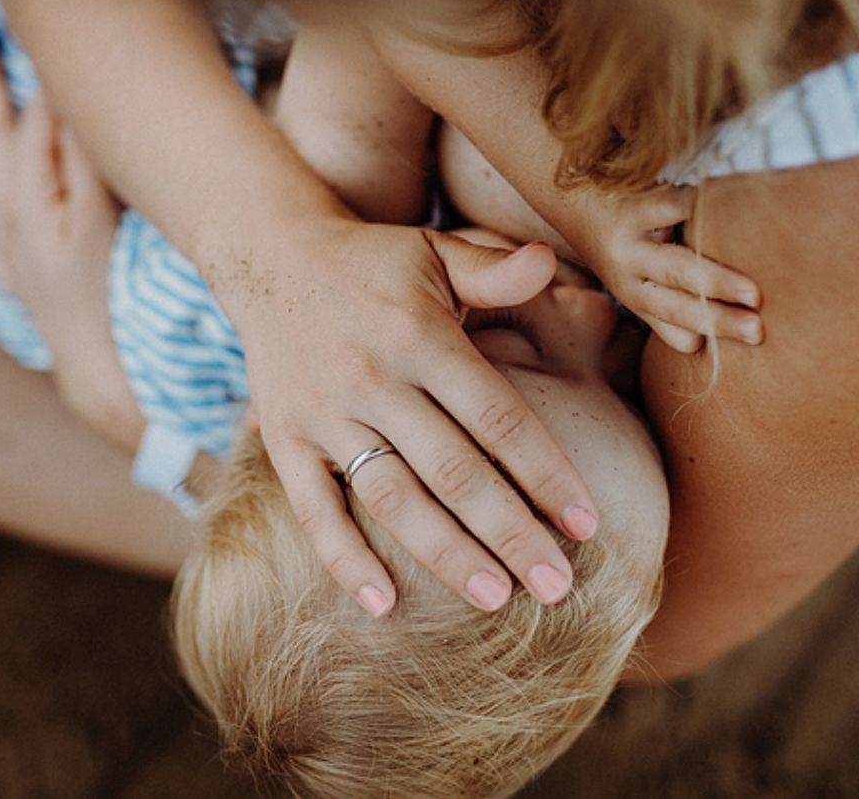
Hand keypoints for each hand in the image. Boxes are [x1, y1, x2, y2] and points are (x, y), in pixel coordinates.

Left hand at [0, 41, 139, 446]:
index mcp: (31, 200)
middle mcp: (10, 222)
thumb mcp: (106, 218)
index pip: (29, 128)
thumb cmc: (112, 288)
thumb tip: (69, 114)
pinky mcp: (20, 280)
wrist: (100, 362)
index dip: (33, 86)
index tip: (35, 45)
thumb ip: (83, 163)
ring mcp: (11, 253)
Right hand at [217, 224, 598, 617]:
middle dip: (510, 533)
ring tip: (494, 599)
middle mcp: (374, 378)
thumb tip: (550, 259)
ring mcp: (325, 413)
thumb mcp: (434, 251)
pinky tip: (385, 606)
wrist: (272, 257)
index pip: (497, 417)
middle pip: (454, 471)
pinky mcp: (285, 439)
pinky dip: (344, 560)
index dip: (545, 473)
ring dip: (444, 554)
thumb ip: (493, 268)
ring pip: (392, 498)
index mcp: (421, 336)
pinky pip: (314, 509)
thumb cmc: (374, 262)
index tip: (586, 525)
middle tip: (558, 587)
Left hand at [579, 185, 762, 353]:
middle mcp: (628, 279)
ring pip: (676, 267)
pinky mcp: (632, 206)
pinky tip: (734, 212)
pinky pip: (673, 208)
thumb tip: (721, 333)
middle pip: (677, 307)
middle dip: (719, 321)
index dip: (710, 335)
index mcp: (637, 299)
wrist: (569, 196)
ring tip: (753, 292)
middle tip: (758, 332)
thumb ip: (673, 301)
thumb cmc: (622, 241)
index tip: (756, 341)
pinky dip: (704, 207)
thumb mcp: (635, 280)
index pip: (678, 330)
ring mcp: (629, 244)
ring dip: (716, 281)